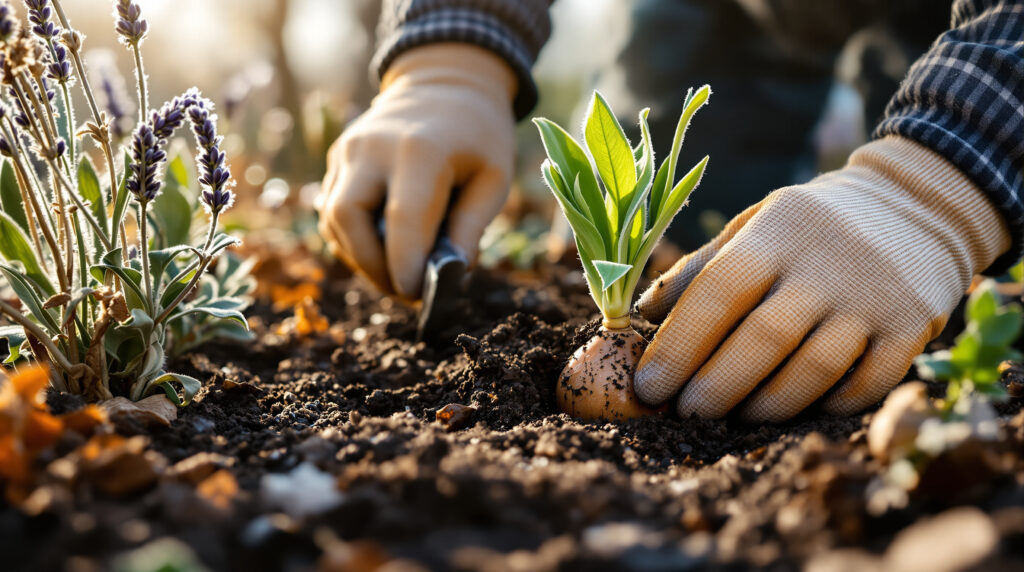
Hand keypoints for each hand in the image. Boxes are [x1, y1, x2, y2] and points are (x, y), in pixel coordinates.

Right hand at [318, 43, 516, 299]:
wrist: (446, 81)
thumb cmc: (478, 135)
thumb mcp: (493, 178)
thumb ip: (471, 228)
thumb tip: (451, 277)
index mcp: (421, 150)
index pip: (402, 221)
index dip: (405, 267)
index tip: (419, 296)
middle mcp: (373, 148)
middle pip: (349, 220)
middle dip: (373, 267)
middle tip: (405, 291)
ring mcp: (348, 150)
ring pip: (333, 219)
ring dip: (360, 257)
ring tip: (395, 273)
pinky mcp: (338, 156)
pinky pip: (333, 208)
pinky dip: (353, 238)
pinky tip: (382, 249)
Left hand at [633, 137, 1009, 421]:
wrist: (918, 204)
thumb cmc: (811, 224)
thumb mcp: (755, 224)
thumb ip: (702, 268)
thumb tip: (642, 314)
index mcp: (778, 231)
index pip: (718, 291)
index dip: (679, 344)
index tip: (648, 386)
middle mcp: (829, 262)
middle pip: (764, 338)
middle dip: (716, 385)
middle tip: (685, 413)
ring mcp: (876, 296)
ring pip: (815, 368)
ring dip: (767, 404)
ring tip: (735, 417)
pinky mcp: (914, 327)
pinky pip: (867, 384)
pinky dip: (829, 405)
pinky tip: (799, 411)